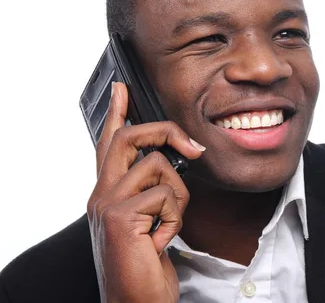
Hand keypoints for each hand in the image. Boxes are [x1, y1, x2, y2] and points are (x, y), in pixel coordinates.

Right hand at [87, 82, 204, 302]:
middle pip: (129, 138)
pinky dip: (176, 218)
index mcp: (108, 193)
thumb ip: (154, 192)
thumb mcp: (151, 222)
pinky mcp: (119, 217)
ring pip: (158, 166)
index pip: (109, 144)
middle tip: (194, 148)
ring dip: (178, 197)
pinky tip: (162, 241)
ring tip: (167, 227)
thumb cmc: (147, 265)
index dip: (117, 114)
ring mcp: (106, 204)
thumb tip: (179, 161)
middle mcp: (100, 194)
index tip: (123, 88)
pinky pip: (165, 195)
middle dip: (166, 132)